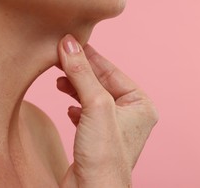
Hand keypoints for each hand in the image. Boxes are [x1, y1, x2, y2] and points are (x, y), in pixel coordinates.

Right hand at [58, 35, 157, 187]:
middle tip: (59, 57)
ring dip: (75, 87)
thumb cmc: (104, 156)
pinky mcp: (98, 138)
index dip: (90, 56)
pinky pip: (87, 114)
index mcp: (140, 104)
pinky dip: (76, 107)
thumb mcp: (95, 106)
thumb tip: (69, 44)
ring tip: (58, 80)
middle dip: (79, 72)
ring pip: (92, 97)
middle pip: (100, 83)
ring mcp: (114, 127)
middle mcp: (130, 115)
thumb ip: (82, 73)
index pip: (112, 71)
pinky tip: (68, 107)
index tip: (71, 42)